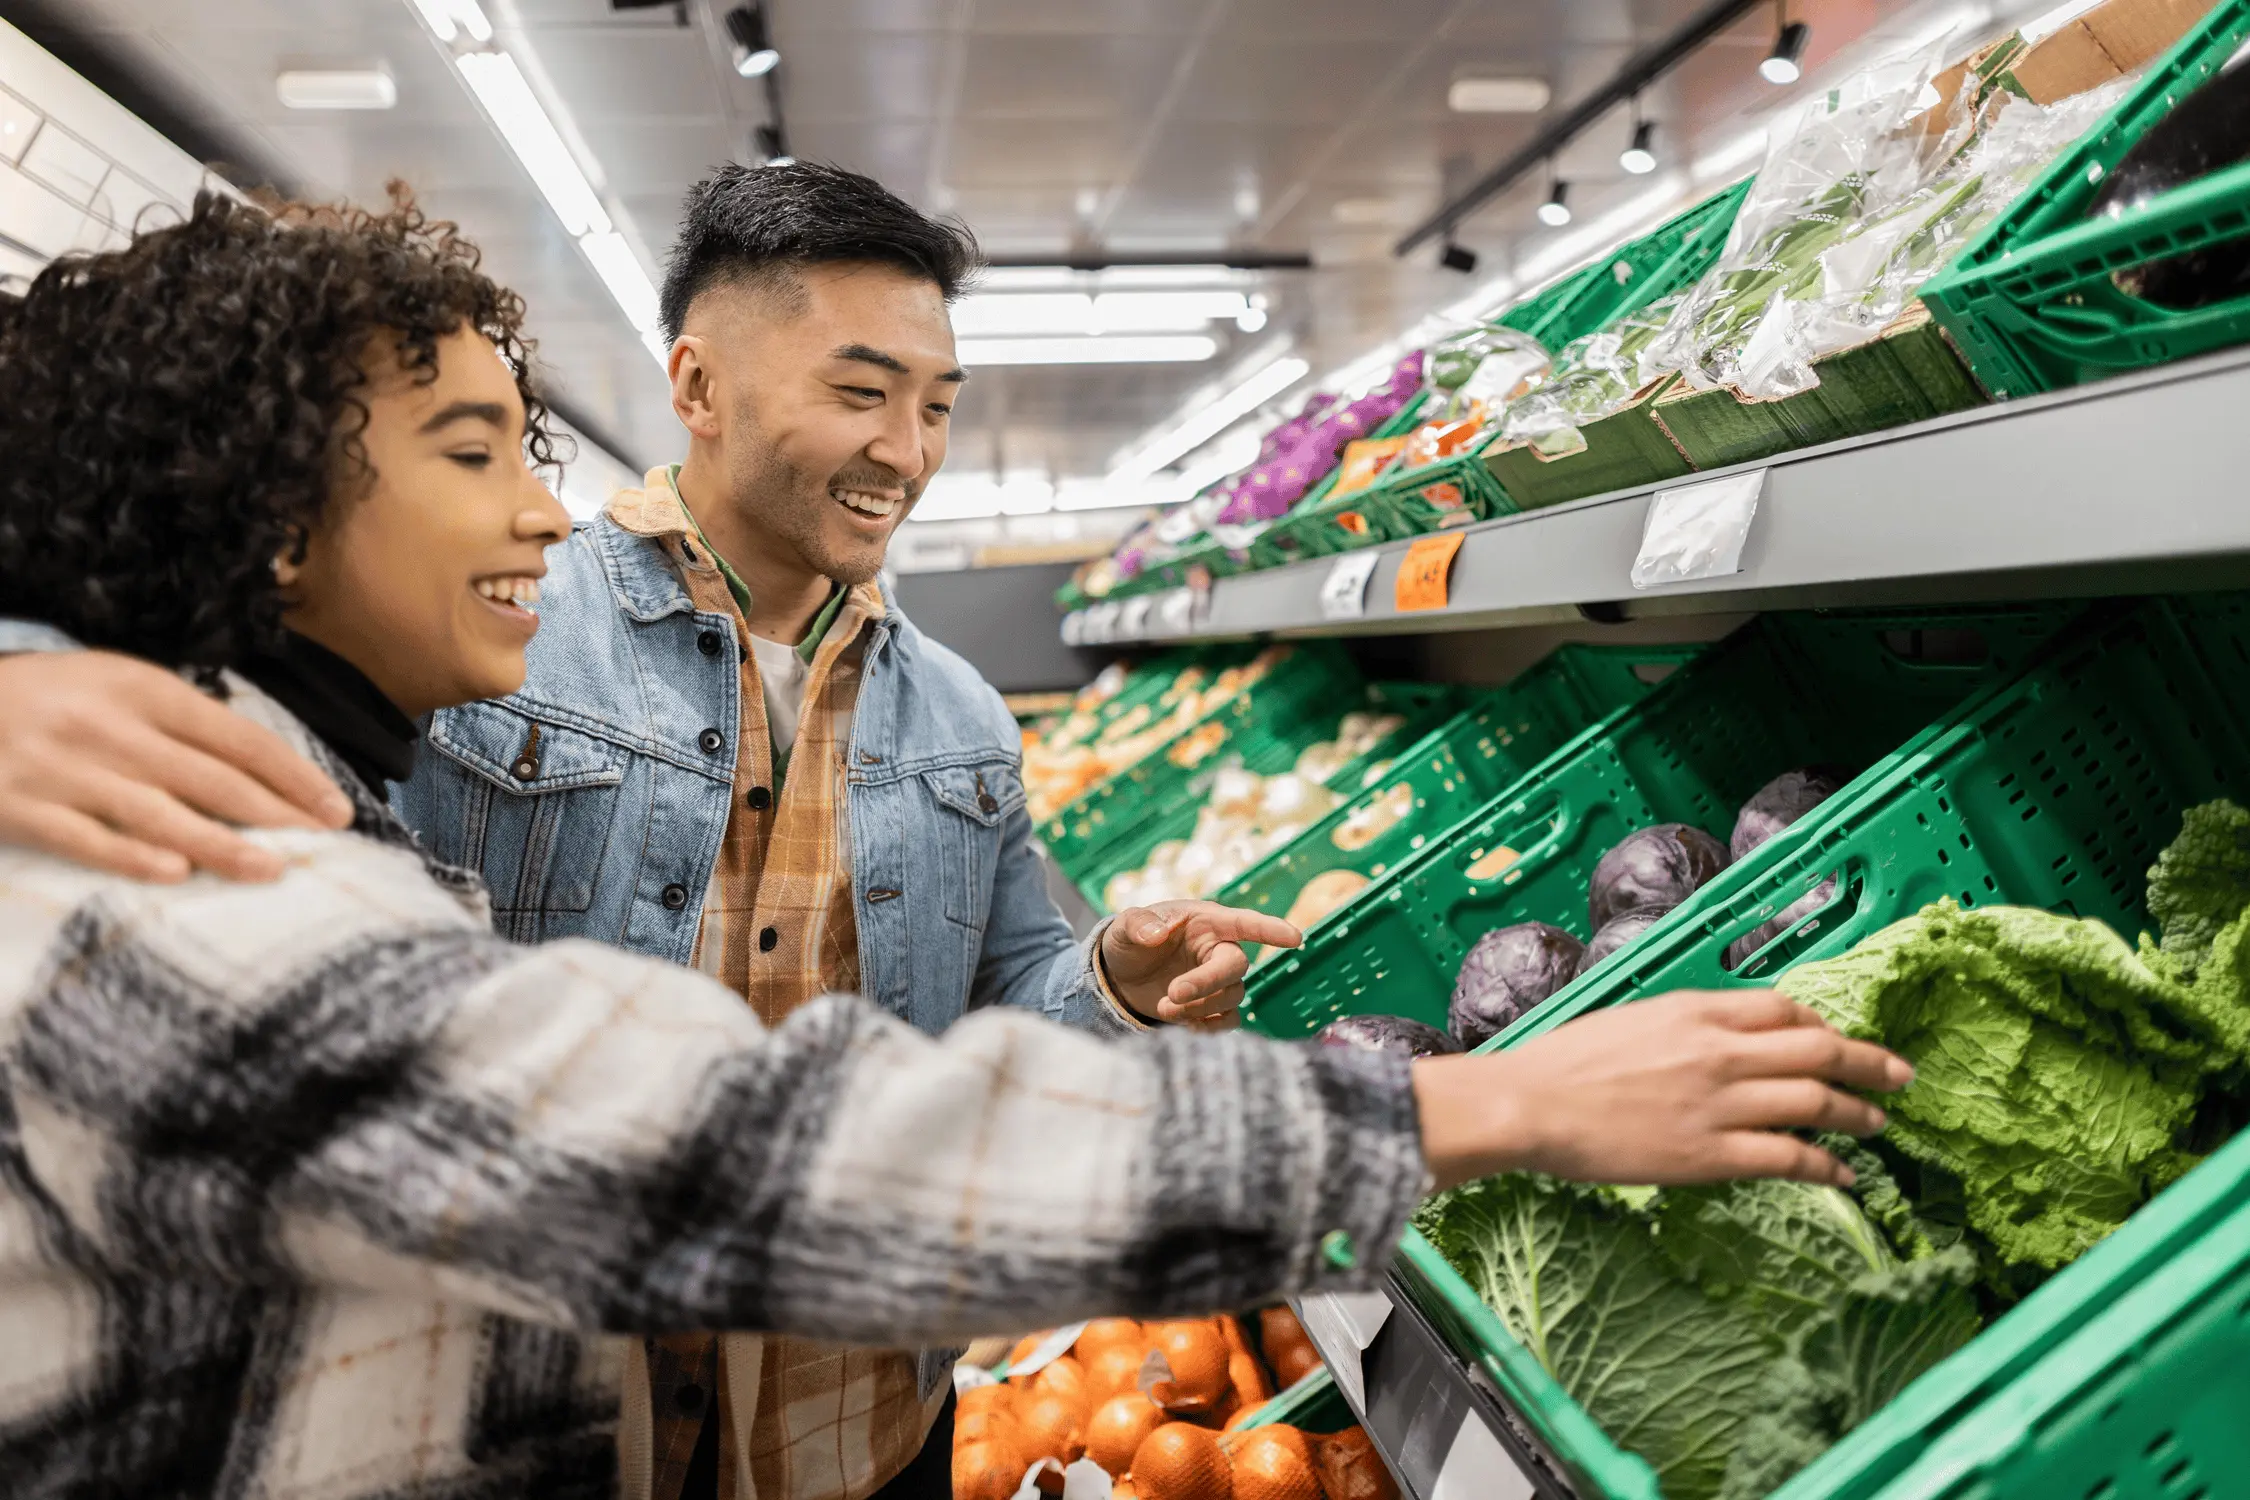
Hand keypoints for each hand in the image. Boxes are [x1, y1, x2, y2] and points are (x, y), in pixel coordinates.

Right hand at [0, 649, 352, 881]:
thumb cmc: (49, 699)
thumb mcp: (115, 684)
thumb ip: (179, 721)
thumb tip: (263, 770)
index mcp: (141, 688)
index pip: (238, 736)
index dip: (293, 775)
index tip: (334, 808)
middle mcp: (108, 726)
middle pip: (209, 778)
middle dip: (274, 814)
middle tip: (320, 845)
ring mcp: (62, 770)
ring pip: (158, 813)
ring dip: (221, 844)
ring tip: (271, 870)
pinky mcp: (18, 807)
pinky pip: (85, 839)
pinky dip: (131, 856)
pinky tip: (175, 874)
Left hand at [1100, 900, 1302, 1028]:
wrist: (1122, 976)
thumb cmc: (1131, 941)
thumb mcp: (1125, 927)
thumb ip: (1139, 924)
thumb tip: (1157, 933)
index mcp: (1205, 922)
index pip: (1243, 922)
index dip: (1270, 929)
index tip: (1295, 938)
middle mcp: (1218, 949)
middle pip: (1235, 967)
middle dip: (1207, 983)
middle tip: (1172, 994)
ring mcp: (1218, 980)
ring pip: (1232, 996)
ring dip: (1200, 1007)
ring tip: (1162, 1008)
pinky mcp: (1213, 1007)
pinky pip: (1228, 1019)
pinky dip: (1210, 1027)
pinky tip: (1184, 1027)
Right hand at [1411, 989, 1912, 1191]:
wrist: (1531, 1103)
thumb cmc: (1565, 1062)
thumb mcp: (1631, 1019)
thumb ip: (1680, 1026)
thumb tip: (1714, 1038)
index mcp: (1696, 1011)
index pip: (1782, 1008)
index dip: (1819, 1023)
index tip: (1833, 1036)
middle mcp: (1720, 1051)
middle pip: (1818, 1050)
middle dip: (1867, 1062)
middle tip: (1899, 1073)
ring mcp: (1720, 1103)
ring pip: (1816, 1102)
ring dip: (1857, 1112)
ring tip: (1877, 1123)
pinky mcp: (1711, 1154)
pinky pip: (1789, 1158)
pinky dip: (1826, 1166)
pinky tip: (1845, 1176)